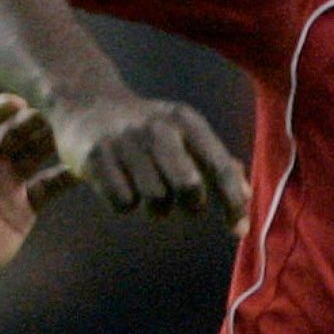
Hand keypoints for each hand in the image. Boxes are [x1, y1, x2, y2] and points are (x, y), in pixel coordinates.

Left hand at [0, 93, 74, 298]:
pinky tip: (90, 168)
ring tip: (82, 130)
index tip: (16, 101)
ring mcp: (9, 185)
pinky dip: (69, 177)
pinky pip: (50, 187)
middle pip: (15, 135)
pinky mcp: (24, 208)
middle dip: (36, 121)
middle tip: (60, 108)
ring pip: (37, 155)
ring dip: (57, 141)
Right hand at [47, 88, 249, 221]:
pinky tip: (120, 184)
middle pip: (188, 187)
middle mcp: (157, 127)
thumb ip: (217, 161)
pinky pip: (123, 203)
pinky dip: (125, 204)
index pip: (219, 166)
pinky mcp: (96, 158)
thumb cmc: (145, 129)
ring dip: (155, 208)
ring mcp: (124, 142)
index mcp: (185, 121)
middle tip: (182, 203)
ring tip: (147, 190)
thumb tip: (247, 196)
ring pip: (156, 200)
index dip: (233, 202)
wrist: (85, 103)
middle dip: (190, 205)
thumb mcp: (183, 132)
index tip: (239, 230)